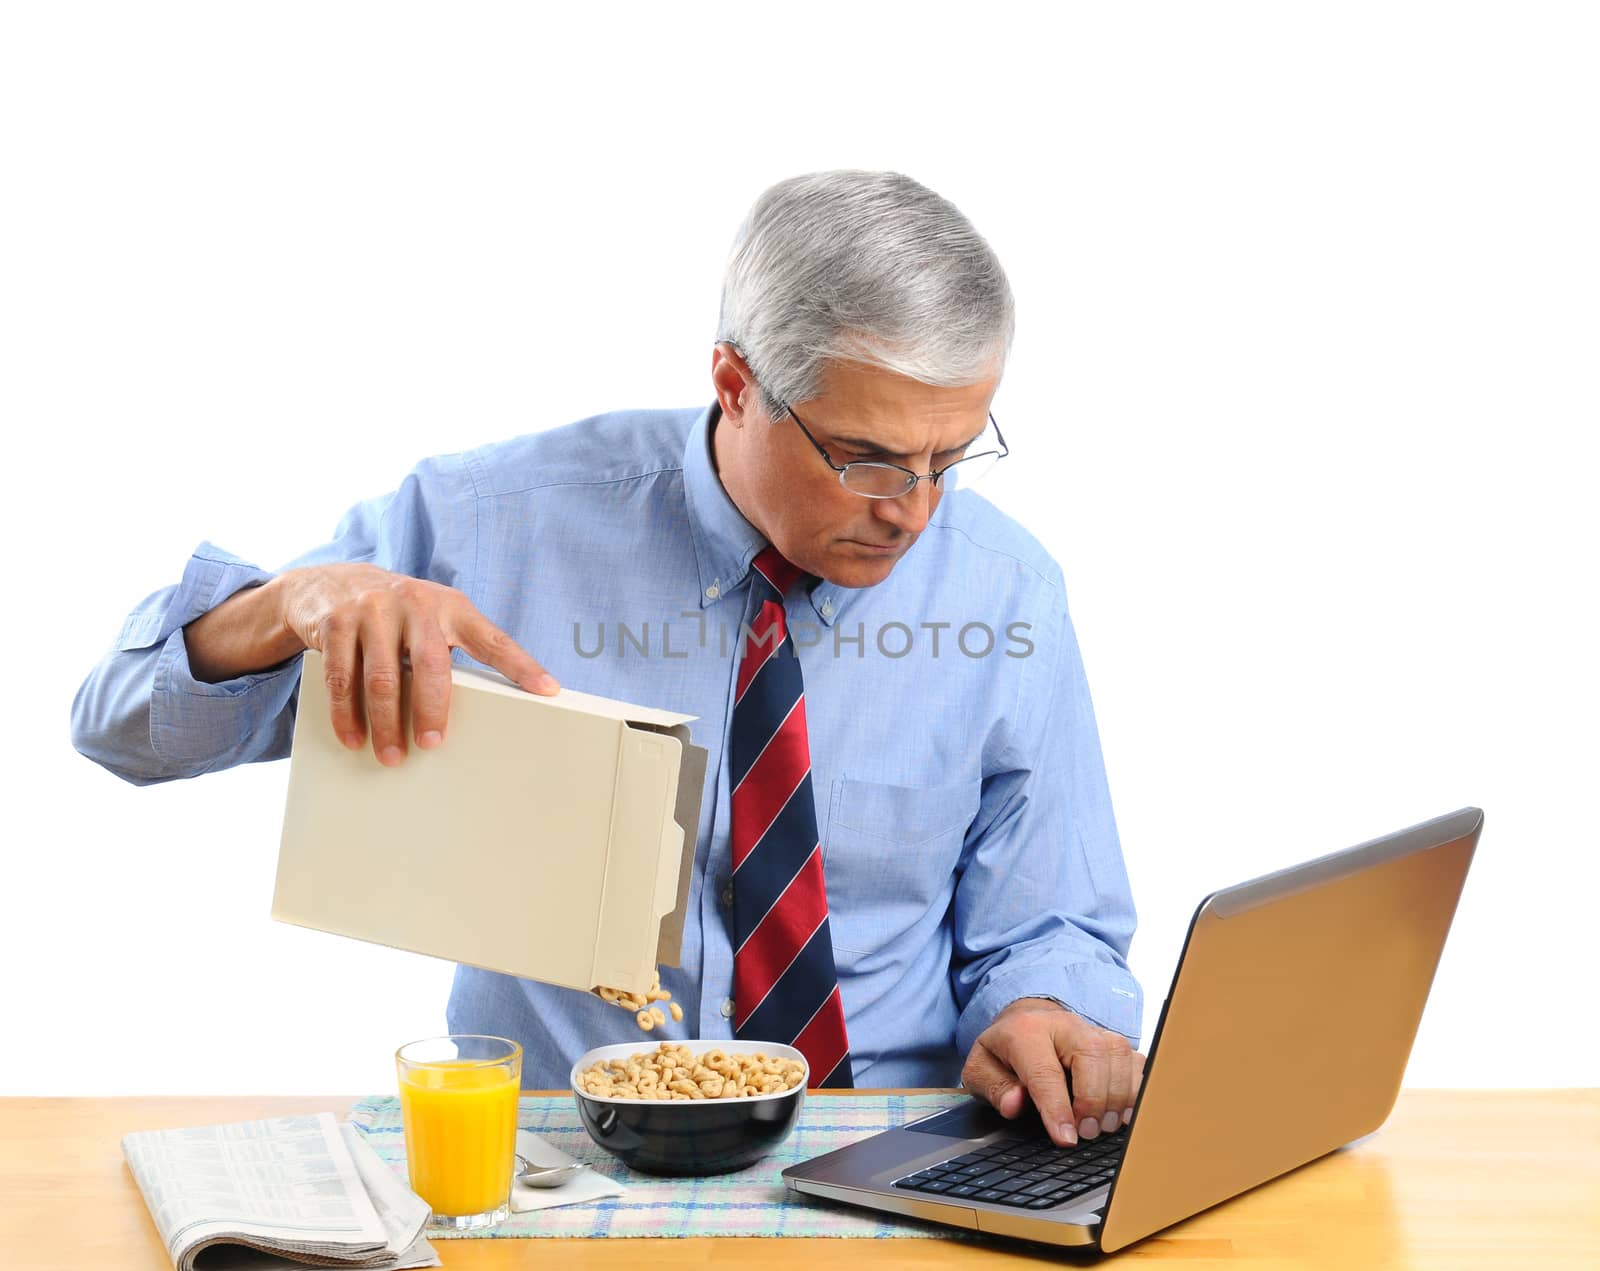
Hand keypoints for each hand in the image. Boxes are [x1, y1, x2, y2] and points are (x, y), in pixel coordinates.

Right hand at [279, 563, 557, 764]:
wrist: (329, 581)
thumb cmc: (397, 612)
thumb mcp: (433, 617)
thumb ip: (457, 648)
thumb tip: (490, 706)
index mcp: (450, 606)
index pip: (493, 640)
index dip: (521, 665)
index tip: (547, 690)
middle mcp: (414, 604)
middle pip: (431, 665)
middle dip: (433, 710)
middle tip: (433, 744)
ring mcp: (372, 611)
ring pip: (382, 678)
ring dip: (386, 724)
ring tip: (392, 756)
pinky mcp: (335, 623)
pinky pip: (341, 678)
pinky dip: (347, 714)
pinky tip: (354, 737)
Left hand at [961, 997, 1145, 1147]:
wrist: (1025, 1020)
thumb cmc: (1005, 1051)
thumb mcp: (980, 1069)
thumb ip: (993, 1088)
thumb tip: (1015, 1104)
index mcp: (1025, 1032)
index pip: (1045, 1071)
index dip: (1057, 1108)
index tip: (1066, 1139)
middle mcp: (1063, 1025)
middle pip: (1092, 1055)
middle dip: (1093, 1099)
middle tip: (1085, 1132)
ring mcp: (1092, 1029)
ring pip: (1118, 1055)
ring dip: (1116, 1096)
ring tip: (1101, 1126)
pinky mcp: (1111, 1040)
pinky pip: (1135, 1059)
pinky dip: (1134, 1089)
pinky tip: (1120, 1113)